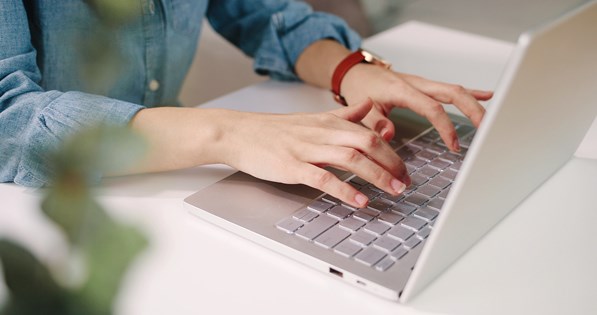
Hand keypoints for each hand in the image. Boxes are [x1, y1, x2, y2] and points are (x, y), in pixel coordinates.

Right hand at [219, 99, 409, 207]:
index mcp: (328, 123)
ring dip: (376, 176)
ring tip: (392, 190)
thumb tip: (369, 107)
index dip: (392, 152)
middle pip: (367, 144)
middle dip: (391, 164)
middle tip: (405, 182)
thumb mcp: (312, 118)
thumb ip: (344, 115)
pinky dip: (345, 190)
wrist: (238, 133)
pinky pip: (323, 178)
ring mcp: (306, 150)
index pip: (369, 134)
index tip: (404, 170)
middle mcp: (321, 133)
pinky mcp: (292, 166)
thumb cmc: (273, 130)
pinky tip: (359, 200)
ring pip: (350, 159)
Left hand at [341, 63, 492, 150]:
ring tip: (491, 119)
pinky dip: (470, 92)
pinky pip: (451, 89)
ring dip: (474, 104)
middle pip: (453, 94)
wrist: (357, 72)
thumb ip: (375, 122)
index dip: (446, 126)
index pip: (432, 108)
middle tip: (486, 129)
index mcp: (403, 91)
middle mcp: (418, 84)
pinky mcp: (426, 86)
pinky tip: (487, 96)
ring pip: (456, 90)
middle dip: (473, 111)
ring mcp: (424, 84)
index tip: (454, 145)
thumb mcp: (361, 108)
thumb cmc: (360, 88)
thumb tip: (389, 134)